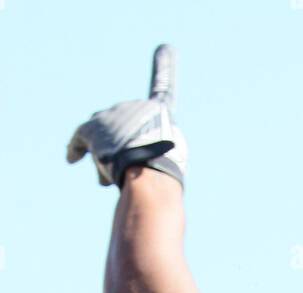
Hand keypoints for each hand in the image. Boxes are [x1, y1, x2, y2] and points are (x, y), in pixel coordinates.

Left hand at [66, 44, 187, 187]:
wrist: (147, 172)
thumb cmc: (165, 170)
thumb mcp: (174, 153)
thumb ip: (159, 143)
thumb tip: (138, 152)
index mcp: (159, 109)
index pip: (163, 88)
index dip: (165, 68)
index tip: (165, 48)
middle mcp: (132, 106)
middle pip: (124, 125)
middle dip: (124, 144)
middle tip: (126, 166)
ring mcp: (110, 116)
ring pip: (104, 135)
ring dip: (106, 152)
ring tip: (109, 176)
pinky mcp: (90, 130)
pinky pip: (80, 138)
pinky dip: (76, 149)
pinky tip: (71, 159)